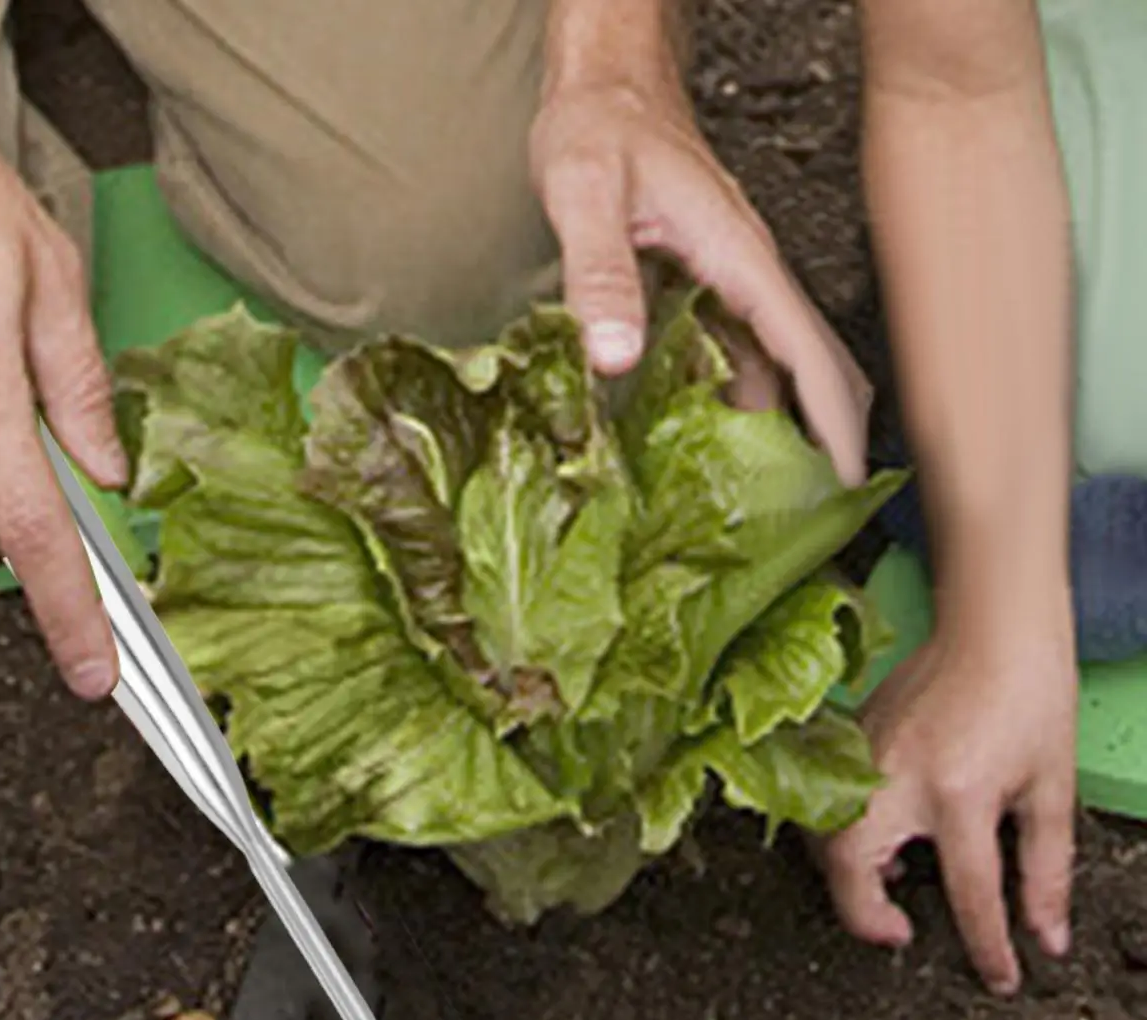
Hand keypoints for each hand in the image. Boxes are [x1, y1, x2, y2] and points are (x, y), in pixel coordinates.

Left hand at [529, 74, 872, 484]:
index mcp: (736, 256)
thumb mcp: (584, 195)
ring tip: (761, 511)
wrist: (602, 88)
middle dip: (821, 440)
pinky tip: (708, 454)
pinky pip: (731, 360)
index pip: (804, 349)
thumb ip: (600, 273)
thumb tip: (617, 358)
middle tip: (812, 521)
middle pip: (807, 368)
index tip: (845, 481)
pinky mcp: (702, 293)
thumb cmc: (598, 128)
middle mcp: (745, 275)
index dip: (831, 419)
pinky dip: (731, 408)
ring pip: (770, 371)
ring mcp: (727, 286)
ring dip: (773, 433)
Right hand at [816, 625, 1077, 993]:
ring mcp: (864, 758)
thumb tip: (1047, 932)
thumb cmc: (1028, 696)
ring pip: (825, 838)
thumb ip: (1047, 869)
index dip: (986, 947)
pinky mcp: (849, 742)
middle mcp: (900, 779)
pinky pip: (824, 802)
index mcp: (961, 793)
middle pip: (850, 869)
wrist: (993, 629)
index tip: (998, 976)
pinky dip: (839, 833)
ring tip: (883, 886)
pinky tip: (874, 838)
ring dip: (845, 875)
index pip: (970, 893)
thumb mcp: (1051, 788)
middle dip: (864, 917)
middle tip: (897, 934)